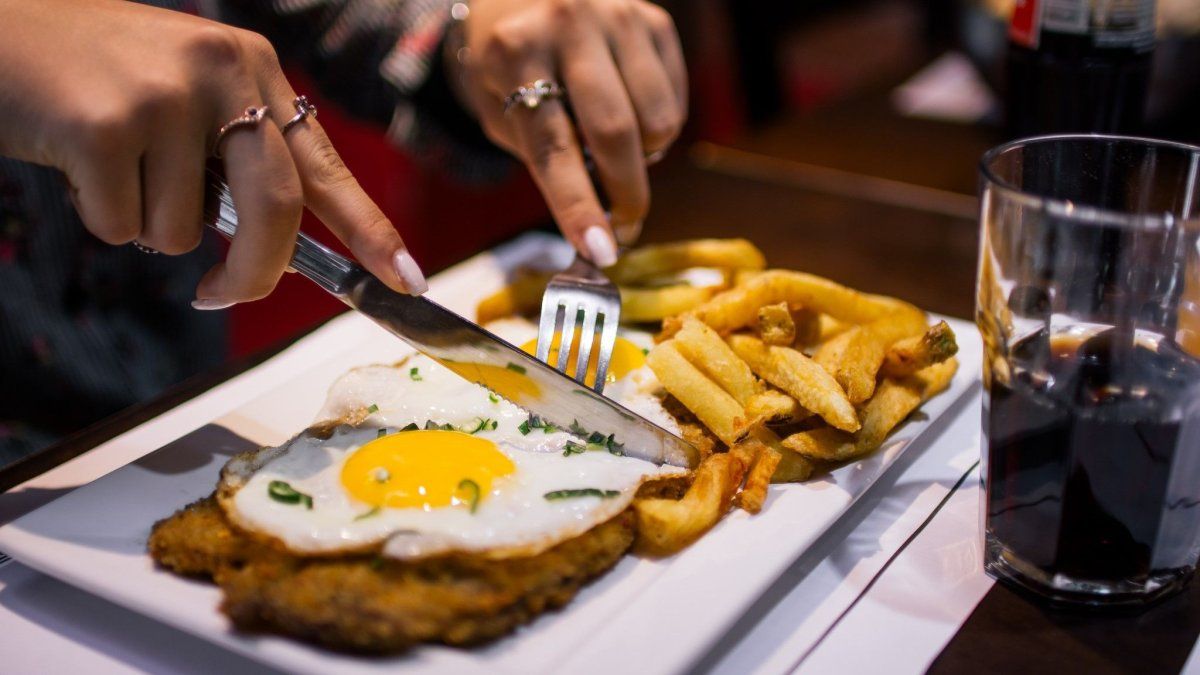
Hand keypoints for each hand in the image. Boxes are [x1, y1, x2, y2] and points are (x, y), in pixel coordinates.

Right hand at [0, 0, 426, 307]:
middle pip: (277, 209)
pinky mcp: (105, 126)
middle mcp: (222, 70)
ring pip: (185, 231)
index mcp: (252, 66)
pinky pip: (124, 227)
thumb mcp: (186, 95)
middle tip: (219, 295)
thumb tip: (270, 250)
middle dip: (253, 273)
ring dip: (147, 227)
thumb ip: (234, 159)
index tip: (408, 280)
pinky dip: (101, 217)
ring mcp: (164, 95)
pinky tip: (75, 164)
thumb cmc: (95, 78)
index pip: (325, 164)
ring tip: (109, 168)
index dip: (369, 229)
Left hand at [456, 0, 686, 264]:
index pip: (554, 146)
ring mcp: (620, 16)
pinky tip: (630, 117)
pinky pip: (674, 101)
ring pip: (658, 121)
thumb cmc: (509, 68)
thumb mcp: (500, 112)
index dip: (578, 206)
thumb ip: (544, 161)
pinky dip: (658, 129)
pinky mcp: (655, 20)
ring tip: (615, 153)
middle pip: (617, 133)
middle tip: (621, 229)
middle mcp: (571, 24)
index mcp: (516, 51)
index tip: (600, 251)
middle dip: (625, 196)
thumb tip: (601, 227)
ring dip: (644, 158)